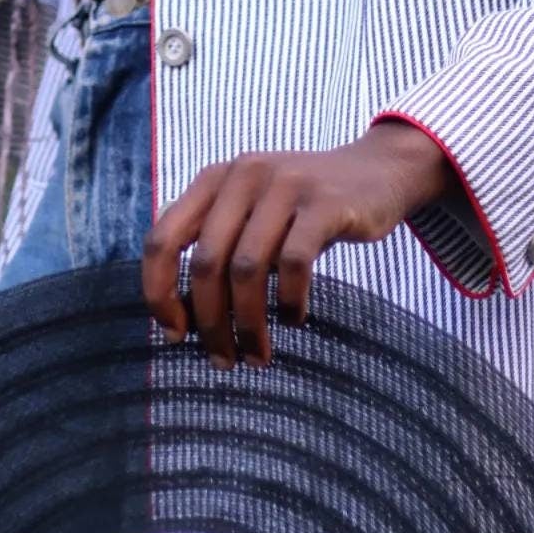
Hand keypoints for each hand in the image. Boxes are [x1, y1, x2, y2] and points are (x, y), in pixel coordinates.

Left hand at [141, 122, 453, 368]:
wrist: (375, 172)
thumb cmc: (300, 207)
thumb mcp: (250, 211)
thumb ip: (215, 245)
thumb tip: (181, 316)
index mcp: (213, 179)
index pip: (162, 238)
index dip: (158, 292)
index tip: (174, 333)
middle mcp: (242, 176)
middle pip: (205, 263)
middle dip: (210, 322)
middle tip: (223, 360)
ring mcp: (284, 186)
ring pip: (247, 269)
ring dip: (248, 324)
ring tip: (257, 354)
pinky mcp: (325, 204)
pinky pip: (294, 264)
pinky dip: (289, 301)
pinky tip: (294, 318)